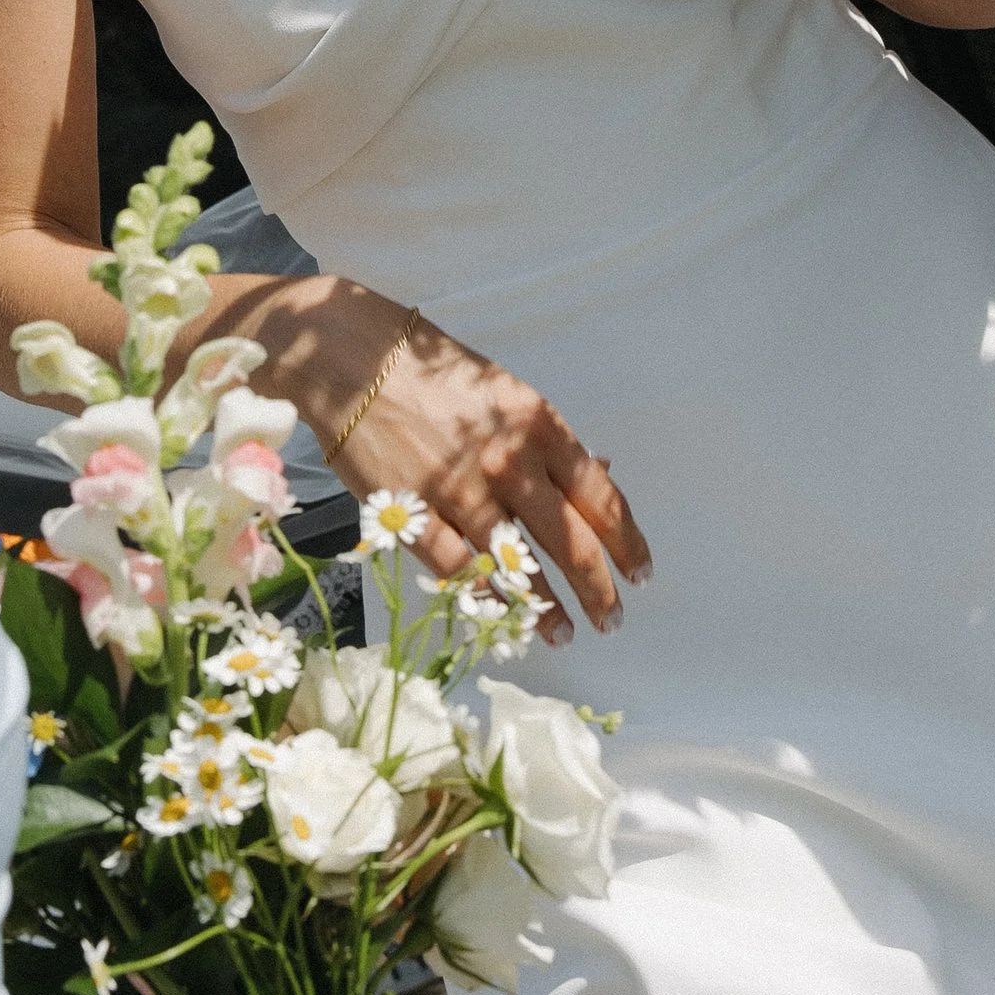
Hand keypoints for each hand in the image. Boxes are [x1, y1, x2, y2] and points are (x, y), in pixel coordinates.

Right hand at [316, 302, 650, 647]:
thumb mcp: (507, 394)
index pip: (601, 498)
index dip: (626, 542)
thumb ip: (550, 440)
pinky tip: (501, 612)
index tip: (639, 572)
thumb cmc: (435, 372)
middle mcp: (510, 463)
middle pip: (571, 543)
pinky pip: (461, 570)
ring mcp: (462, 493)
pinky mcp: (416, 514)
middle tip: (611, 620)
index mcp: (539, 426)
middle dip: (598, 590)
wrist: (356, 361)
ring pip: (519, 568)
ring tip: (564, 632)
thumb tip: (600, 472)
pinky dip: (485, 596)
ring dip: (546, 609)